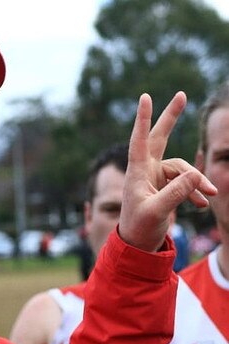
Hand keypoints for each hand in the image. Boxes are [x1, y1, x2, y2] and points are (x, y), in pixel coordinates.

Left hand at [119, 92, 216, 251]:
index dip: (144, 119)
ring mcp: (156, 178)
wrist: (139, 245)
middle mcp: (146, 171)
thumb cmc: (140, 228)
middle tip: (181, 94)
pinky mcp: (165, 187)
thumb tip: (195, 174)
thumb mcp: (157, 212)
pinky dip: (195, 192)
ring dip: (197, 181)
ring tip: (210, 196)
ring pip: (182, 169)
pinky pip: (185, 182)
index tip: (145, 97)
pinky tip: (203, 205)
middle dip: (171, 118)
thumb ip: (176, 193)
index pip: (140, 141)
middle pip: (159, 138)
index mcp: (137, 173)